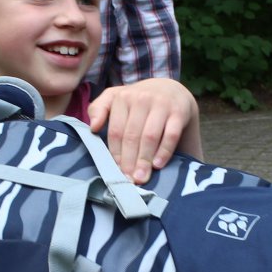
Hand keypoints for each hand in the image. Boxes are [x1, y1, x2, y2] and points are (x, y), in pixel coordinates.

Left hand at [89, 77, 203, 183]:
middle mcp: (142, 98)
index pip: (116, 130)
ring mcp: (161, 104)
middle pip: (132, 136)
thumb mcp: (116, 98)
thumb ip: (99, 109)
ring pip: (150, 136)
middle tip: (129, 180)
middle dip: (129, 161)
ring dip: (144, 160)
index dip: (115, 153)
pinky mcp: (179, 112)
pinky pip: (171, 135)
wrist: (171, 90)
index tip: (116, 170)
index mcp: (123, 97)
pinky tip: (158, 165)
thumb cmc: (138, 101)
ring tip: (141, 177)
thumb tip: (93, 127)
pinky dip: (164, 152)